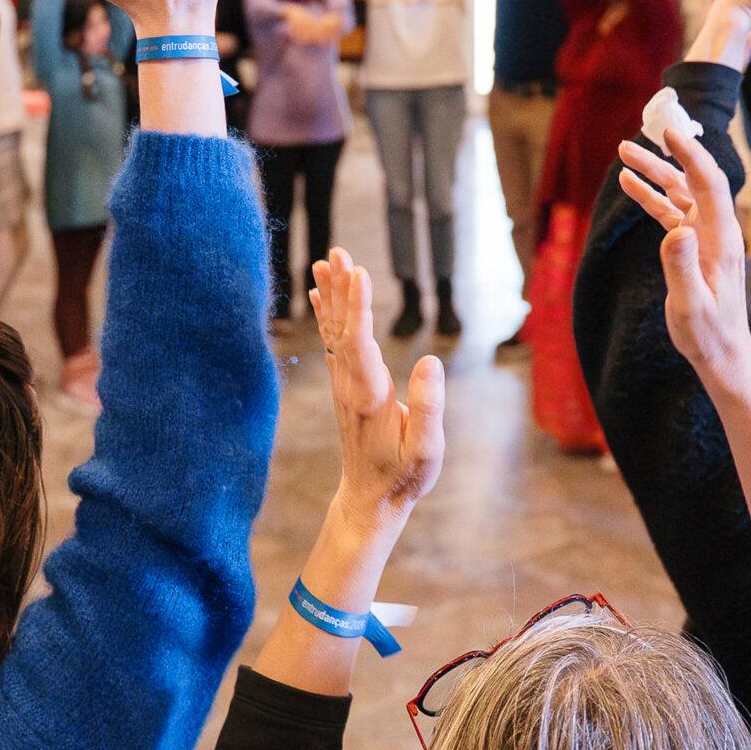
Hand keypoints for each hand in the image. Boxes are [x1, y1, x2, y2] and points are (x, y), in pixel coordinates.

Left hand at [311, 249, 444, 522]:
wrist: (371, 497)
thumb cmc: (404, 474)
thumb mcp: (426, 449)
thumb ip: (428, 407)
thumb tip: (430, 362)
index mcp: (371, 396)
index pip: (360, 343)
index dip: (358, 307)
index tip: (358, 273)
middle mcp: (351, 385)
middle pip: (343, 329)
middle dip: (342, 289)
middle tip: (338, 252)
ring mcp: (345, 385)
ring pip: (335, 332)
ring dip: (332, 295)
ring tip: (325, 261)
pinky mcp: (347, 386)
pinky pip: (333, 342)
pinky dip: (327, 315)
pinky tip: (320, 294)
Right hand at [617, 127, 750, 380]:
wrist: (722, 353)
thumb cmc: (708, 334)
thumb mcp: (691, 304)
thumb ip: (680, 266)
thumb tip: (675, 229)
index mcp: (721, 238)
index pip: (709, 183)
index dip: (691, 154)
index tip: (670, 132)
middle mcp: (715, 230)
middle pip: (692, 180)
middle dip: (665, 157)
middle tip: (633, 140)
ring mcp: (704, 236)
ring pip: (679, 192)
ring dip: (654, 173)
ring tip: (624, 155)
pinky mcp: (692, 245)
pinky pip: (670, 212)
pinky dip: (651, 196)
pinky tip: (629, 184)